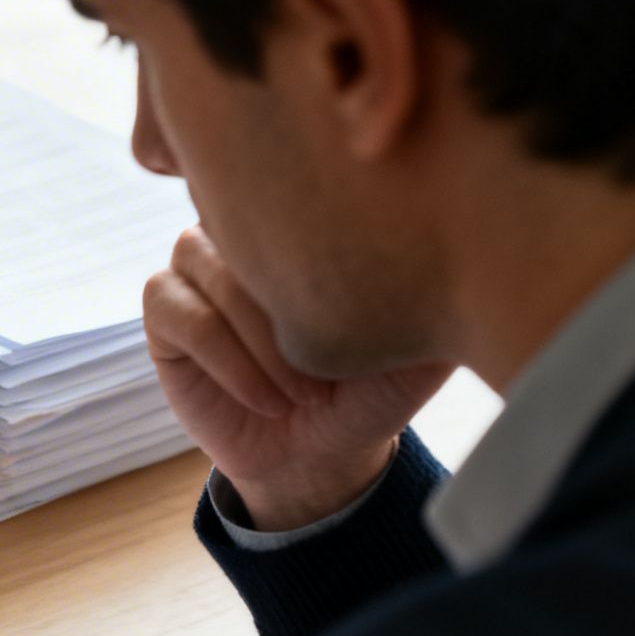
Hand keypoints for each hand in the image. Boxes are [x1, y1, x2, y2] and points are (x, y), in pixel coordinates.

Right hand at [144, 226, 451, 529]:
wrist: (322, 452)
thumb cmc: (371, 388)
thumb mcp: (422, 338)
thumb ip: (440, 284)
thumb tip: (470, 224)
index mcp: (302, 215)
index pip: (298, 183)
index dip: (323, 241)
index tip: (356, 312)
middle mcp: (243, 225)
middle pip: (249, 226)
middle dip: (294, 304)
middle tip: (336, 363)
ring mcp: (195, 265)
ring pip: (211, 270)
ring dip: (263, 340)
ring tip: (305, 390)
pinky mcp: (163, 314)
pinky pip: (183, 315)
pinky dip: (229, 361)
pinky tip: (269, 398)